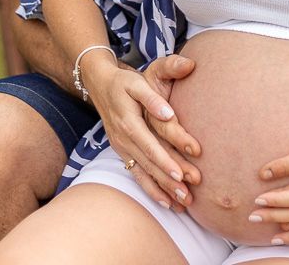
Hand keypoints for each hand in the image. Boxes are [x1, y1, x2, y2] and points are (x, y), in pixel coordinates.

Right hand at [85, 58, 197, 211]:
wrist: (100, 85)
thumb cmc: (123, 83)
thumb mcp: (136, 83)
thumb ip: (152, 98)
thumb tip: (169, 114)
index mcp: (129, 123)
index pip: (149, 146)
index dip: (165, 161)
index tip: (180, 174)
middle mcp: (124, 140)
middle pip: (149, 164)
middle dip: (169, 182)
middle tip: (188, 196)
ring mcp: (122, 148)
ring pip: (144, 173)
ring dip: (162, 190)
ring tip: (181, 205)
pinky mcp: (123, 152)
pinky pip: (137, 175)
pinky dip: (151, 189)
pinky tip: (165, 202)